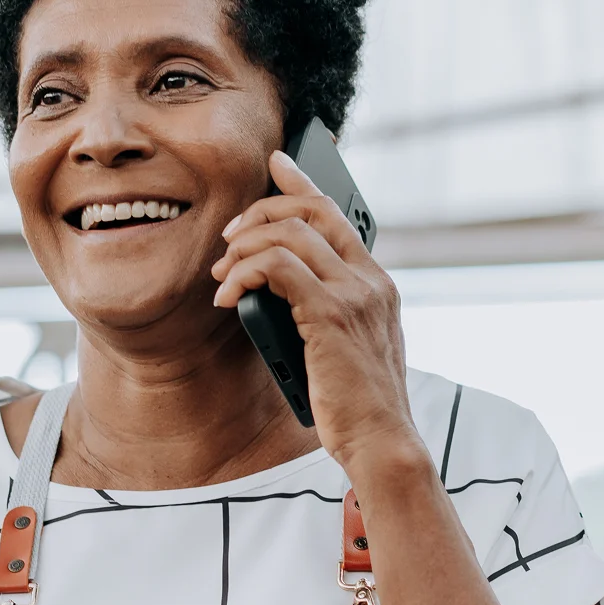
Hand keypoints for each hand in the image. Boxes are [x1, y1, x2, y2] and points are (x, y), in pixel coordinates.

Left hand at [212, 150, 416, 467]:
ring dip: (244, 247)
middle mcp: (370, 281)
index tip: (277, 163)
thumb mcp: (346, 350)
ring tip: (221, 276)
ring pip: (289, 234)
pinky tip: (227, 297)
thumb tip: (278, 296)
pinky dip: (243, 274)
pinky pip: (277, 269)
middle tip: (227, 239)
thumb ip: (327, 316)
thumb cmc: (359, 408)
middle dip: (260, 212)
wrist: (382, 442)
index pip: (338, 213)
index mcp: (377, 285)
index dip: (303, 183)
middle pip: (310, 212)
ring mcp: (354, 295)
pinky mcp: (331, 315)